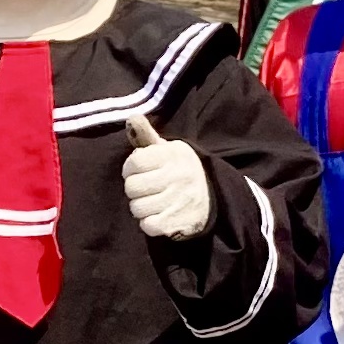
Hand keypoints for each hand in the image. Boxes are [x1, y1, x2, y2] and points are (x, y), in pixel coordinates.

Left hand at [121, 115, 212, 239]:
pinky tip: (158, 215)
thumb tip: (131, 118)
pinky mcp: (178, 222)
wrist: (213, 196)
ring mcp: (179, 200)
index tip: (139, 170)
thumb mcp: (167, 149)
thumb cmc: (179, 170)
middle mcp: (177, 176)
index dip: (131, 168)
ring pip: (137, 208)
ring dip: (140, 207)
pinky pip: (148, 225)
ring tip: (152, 201)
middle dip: (134, 189)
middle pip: (132, 187)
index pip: (133, 163)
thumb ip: (146, 135)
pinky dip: (149, 222)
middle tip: (145, 188)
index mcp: (172, 155)